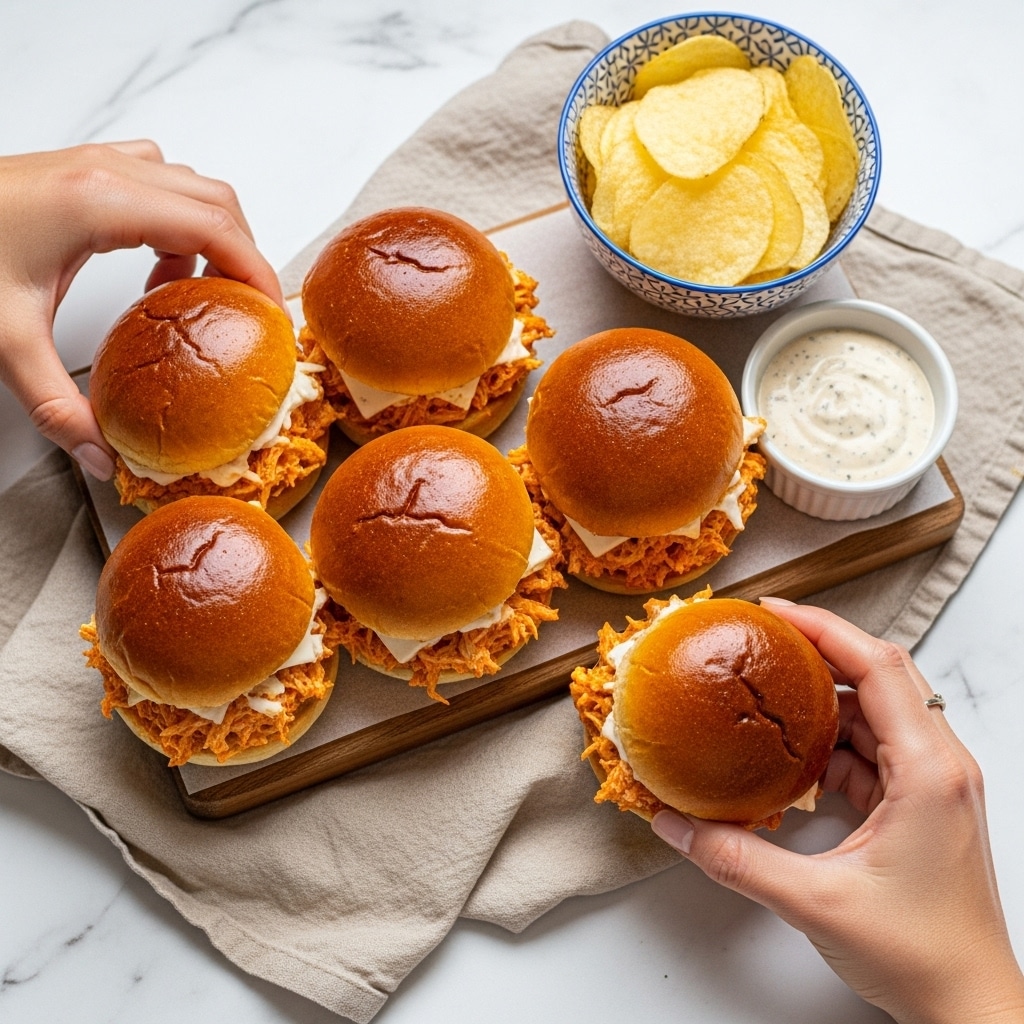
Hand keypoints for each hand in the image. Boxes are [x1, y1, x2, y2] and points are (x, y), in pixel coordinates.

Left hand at [0, 141, 283, 478]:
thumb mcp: (4, 340)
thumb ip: (58, 406)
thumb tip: (104, 459)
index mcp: (99, 202)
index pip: (213, 225)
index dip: (257, 269)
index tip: (273, 314)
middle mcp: (105, 171)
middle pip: (216, 199)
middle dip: (245, 255)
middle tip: (247, 311)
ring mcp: (93, 163)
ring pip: (191, 188)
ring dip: (211, 237)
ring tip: (197, 293)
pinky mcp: (81, 171)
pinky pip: (158, 185)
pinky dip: (177, 224)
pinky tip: (154, 267)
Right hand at [651, 600, 1023, 1023]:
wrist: (971, 1009)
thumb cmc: (923, 957)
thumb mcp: (815, 901)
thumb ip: (735, 857)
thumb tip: (675, 823)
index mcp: (929, 772)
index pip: (879, 667)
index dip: (824, 629)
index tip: (773, 611)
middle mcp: (940, 766)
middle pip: (879, 676)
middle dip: (820, 650)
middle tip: (763, 637)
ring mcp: (933, 784)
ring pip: (874, 712)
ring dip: (823, 699)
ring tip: (769, 691)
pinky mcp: (921, 804)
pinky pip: (872, 749)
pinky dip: (830, 742)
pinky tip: (791, 755)